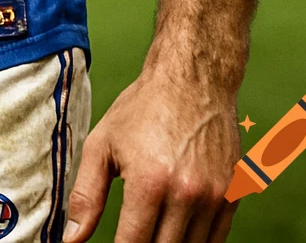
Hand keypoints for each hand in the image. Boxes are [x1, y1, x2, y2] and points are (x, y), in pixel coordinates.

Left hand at [63, 67, 239, 242]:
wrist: (193, 78)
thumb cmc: (144, 108)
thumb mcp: (103, 144)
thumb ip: (86, 195)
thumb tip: (71, 239)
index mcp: (149, 183)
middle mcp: (186, 194)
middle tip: (134, 235)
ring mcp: (214, 196)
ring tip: (153, 230)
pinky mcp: (234, 195)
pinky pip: (216, 240)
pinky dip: (196, 242)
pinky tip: (178, 230)